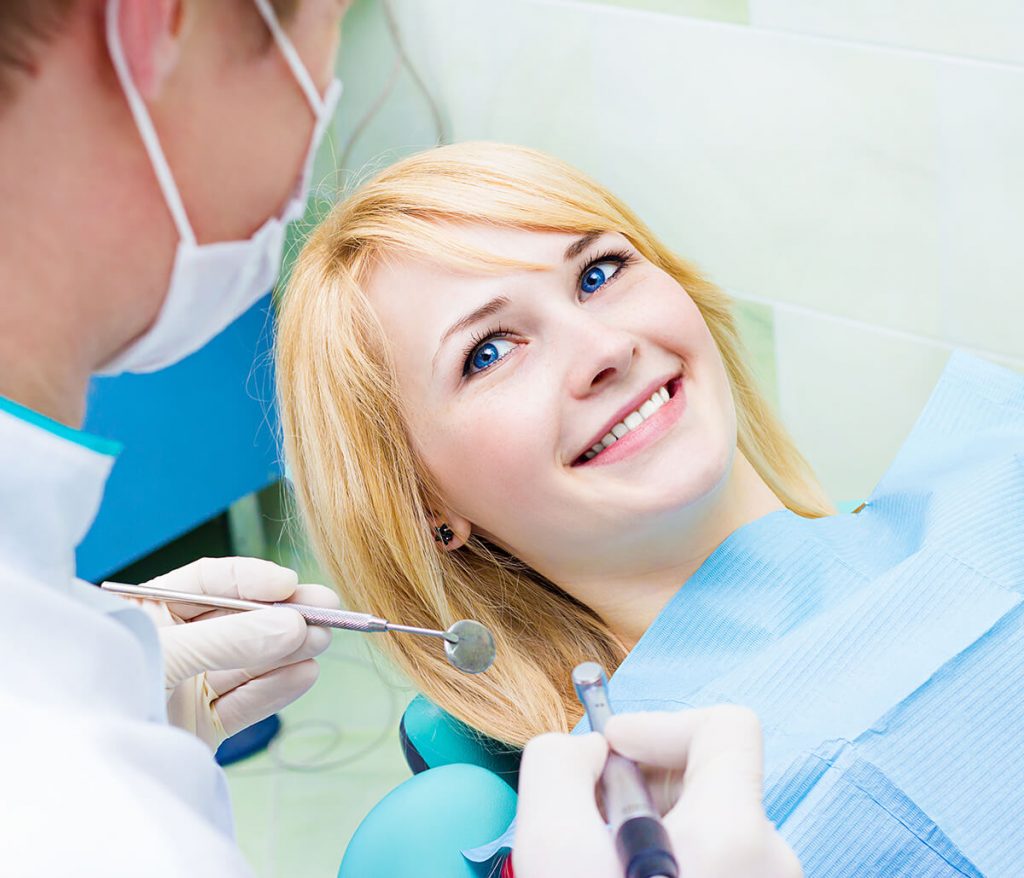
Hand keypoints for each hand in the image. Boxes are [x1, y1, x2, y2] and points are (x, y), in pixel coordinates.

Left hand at [111, 556, 339, 749]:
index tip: (288, 585)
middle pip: (241, 620)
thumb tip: (291, 626)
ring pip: (251, 660)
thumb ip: (228, 639)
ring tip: (321, 640)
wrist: (84, 768)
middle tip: (326, 609)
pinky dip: (278, 688)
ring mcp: (192, 683)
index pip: (211, 582)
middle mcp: (178, 643)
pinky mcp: (205, 723)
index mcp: (152, 610)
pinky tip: (305, 673)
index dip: (252, 580)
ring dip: (288, 650)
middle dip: (283, 615)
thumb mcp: (166, 654)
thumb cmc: (103, 690)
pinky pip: (248, 701)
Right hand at [513, 706, 800, 877]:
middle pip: (706, 774)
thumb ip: (560, 764)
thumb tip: (587, 747)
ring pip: (704, 822)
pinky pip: (712, 857)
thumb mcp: (552, 847)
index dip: (658, 722)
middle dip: (643, 779)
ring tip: (606, 861)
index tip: (613, 750)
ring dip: (648, 823)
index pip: (727, 724)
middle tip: (595, 817)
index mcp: (737, 833)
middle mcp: (770, 859)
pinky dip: (668, 854)